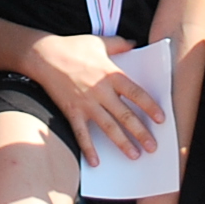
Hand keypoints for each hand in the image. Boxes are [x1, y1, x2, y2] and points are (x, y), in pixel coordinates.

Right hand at [24, 32, 166, 163]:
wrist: (43, 55)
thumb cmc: (72, 47)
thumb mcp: (99, 41)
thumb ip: (118, 44)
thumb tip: (133, 43)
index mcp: (111, 73)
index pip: (136, 93)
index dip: (150, 106)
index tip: (161, 119)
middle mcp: (101, 91)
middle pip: (126, 115)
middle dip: (141, 132)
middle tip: (153, 147)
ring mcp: (86, 103)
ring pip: (108, 127)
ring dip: (122, 143)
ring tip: (134, 155)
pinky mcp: (72, 111)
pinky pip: (82, 133)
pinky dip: (88, 148)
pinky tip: (96, 162)